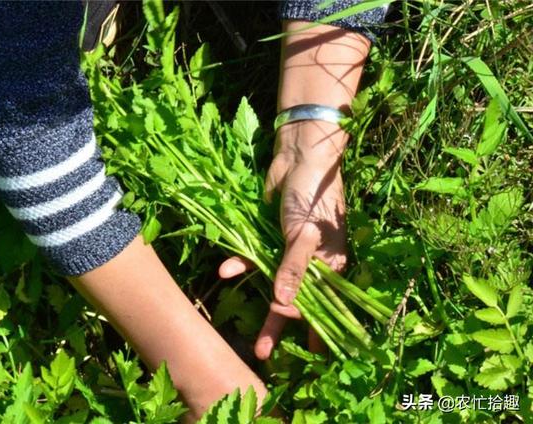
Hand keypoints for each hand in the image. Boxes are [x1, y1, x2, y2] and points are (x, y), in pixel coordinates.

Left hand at [220, 120, 347, 359]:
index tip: (306, 355)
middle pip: (296, 302)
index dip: (313, 330)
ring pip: (272, 285)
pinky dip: (242, 264)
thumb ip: (292, 269)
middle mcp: (312, 263)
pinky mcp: (269, 237)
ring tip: (248, 335)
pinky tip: (226, 269)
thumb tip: (283, 304)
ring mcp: (289, 251)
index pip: (323, 306)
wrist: (299, 157)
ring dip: (259, 306)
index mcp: (330, 266)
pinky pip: (255, 258)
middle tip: (264, 354)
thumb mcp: (302, 235)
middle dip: (280, 327)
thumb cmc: (311, 197)